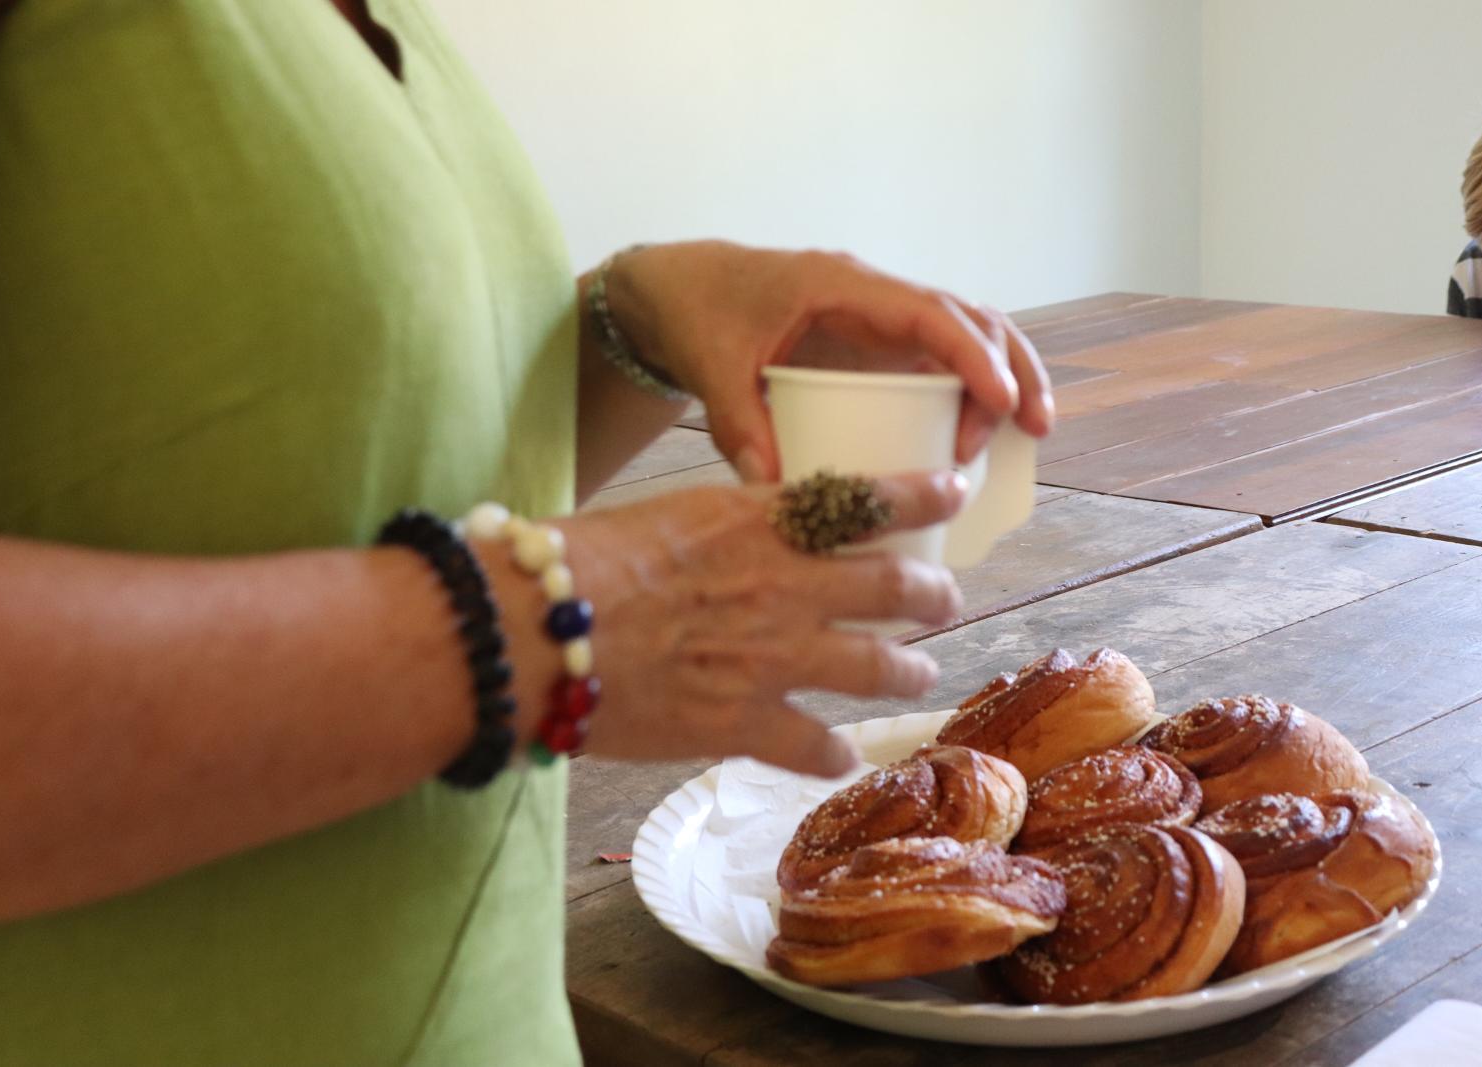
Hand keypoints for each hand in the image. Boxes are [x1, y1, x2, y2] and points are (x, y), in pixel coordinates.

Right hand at [558, 470, 966, 775]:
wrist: (527, 632)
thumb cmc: (575, 561)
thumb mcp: (667, 513)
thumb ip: (729, 522)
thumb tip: (759, 521)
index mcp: (759, 520)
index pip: (866, 498)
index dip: (923, 494)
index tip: (954, 490)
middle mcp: (782, 585)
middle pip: (895, 587)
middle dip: (933, 594)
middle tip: (944, 598)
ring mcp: (770, 658)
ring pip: (877, 666)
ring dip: (908, 671)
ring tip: (919, 674)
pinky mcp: (741, 724)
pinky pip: (816, 746)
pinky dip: (835, 753)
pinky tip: (841, 756)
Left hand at [605, 241, 1052, 480]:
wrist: (681, 290)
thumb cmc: (699, 314)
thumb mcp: (713, 367)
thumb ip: (740, 423)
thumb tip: (776, 488)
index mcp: (842, 286)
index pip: (930, 313)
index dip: (974, 355)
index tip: (1004, 401)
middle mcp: (875, 296)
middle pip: (970, 318)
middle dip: (1010, 369)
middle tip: (1027, 429)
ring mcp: (881, 320)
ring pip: (968, 335)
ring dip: (1006, 376)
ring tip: (1031, 434)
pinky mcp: (877, 346)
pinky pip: (941, 361)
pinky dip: (973, 391)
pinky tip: (983, 440)